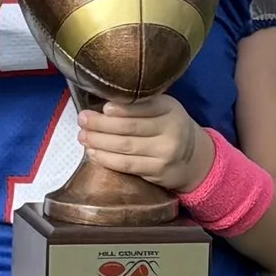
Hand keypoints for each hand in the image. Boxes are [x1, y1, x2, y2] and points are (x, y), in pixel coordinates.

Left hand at [74, 94, 201, 191]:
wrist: (193, 158)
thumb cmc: (169, 128)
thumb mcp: (163, 109)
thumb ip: (141, 105)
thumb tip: (103, 105)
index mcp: (170, 108)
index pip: (143, 106)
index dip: (121, 108)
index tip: (102, 108)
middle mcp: (170, 130)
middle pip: (130, 127)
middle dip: (101, 124)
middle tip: (82, 120)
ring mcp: (165, 152)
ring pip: (125, 146)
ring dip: (99, 142)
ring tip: (83, 136)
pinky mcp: (157, 171)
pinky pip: (127, 165)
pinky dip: (106, 159)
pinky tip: (93, 153)